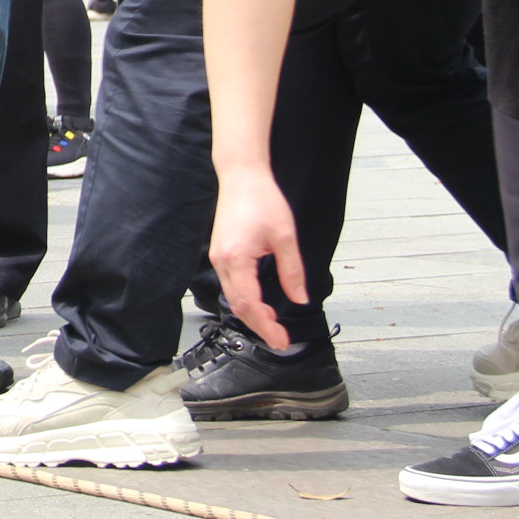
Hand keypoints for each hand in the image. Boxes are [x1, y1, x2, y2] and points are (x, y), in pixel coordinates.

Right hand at [207, 165, 306, 350]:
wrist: (241, 176)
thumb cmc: (262, 200)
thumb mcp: (285, 237)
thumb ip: (292, 272)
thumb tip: (299, 299)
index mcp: (236, 259)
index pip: (250, 305)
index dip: (266, 327)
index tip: (282, 341)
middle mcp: (222, 261)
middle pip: (237, 305)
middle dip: (259, 325)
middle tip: (280, 340)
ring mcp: (218, 257)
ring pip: (233, 297)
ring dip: (252, 313)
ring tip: (274, 324)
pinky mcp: (221, 253)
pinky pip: (231, 284)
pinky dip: (245, 299)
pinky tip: (261, 303)